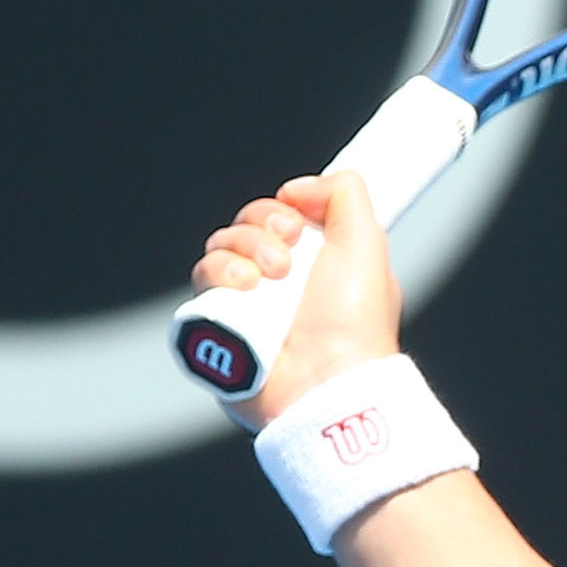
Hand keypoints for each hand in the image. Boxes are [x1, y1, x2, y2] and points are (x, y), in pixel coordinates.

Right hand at [189, 170, 403, 429]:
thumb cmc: (354, 323)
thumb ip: (345, 195)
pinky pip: (199, 285)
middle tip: (285, 259)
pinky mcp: (218, 327)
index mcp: (316, 262)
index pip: (278, 216)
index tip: (296, 222)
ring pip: (218, 252)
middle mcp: (280, 283)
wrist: (325, 379)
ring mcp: (247, 305)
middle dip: (259, 231)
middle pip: (243, 227)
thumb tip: (299, 187)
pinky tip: (241, 291)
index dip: (279, 211)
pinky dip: (217, 278)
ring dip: (239, 254)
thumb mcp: (367, 243)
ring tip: (264, 280)